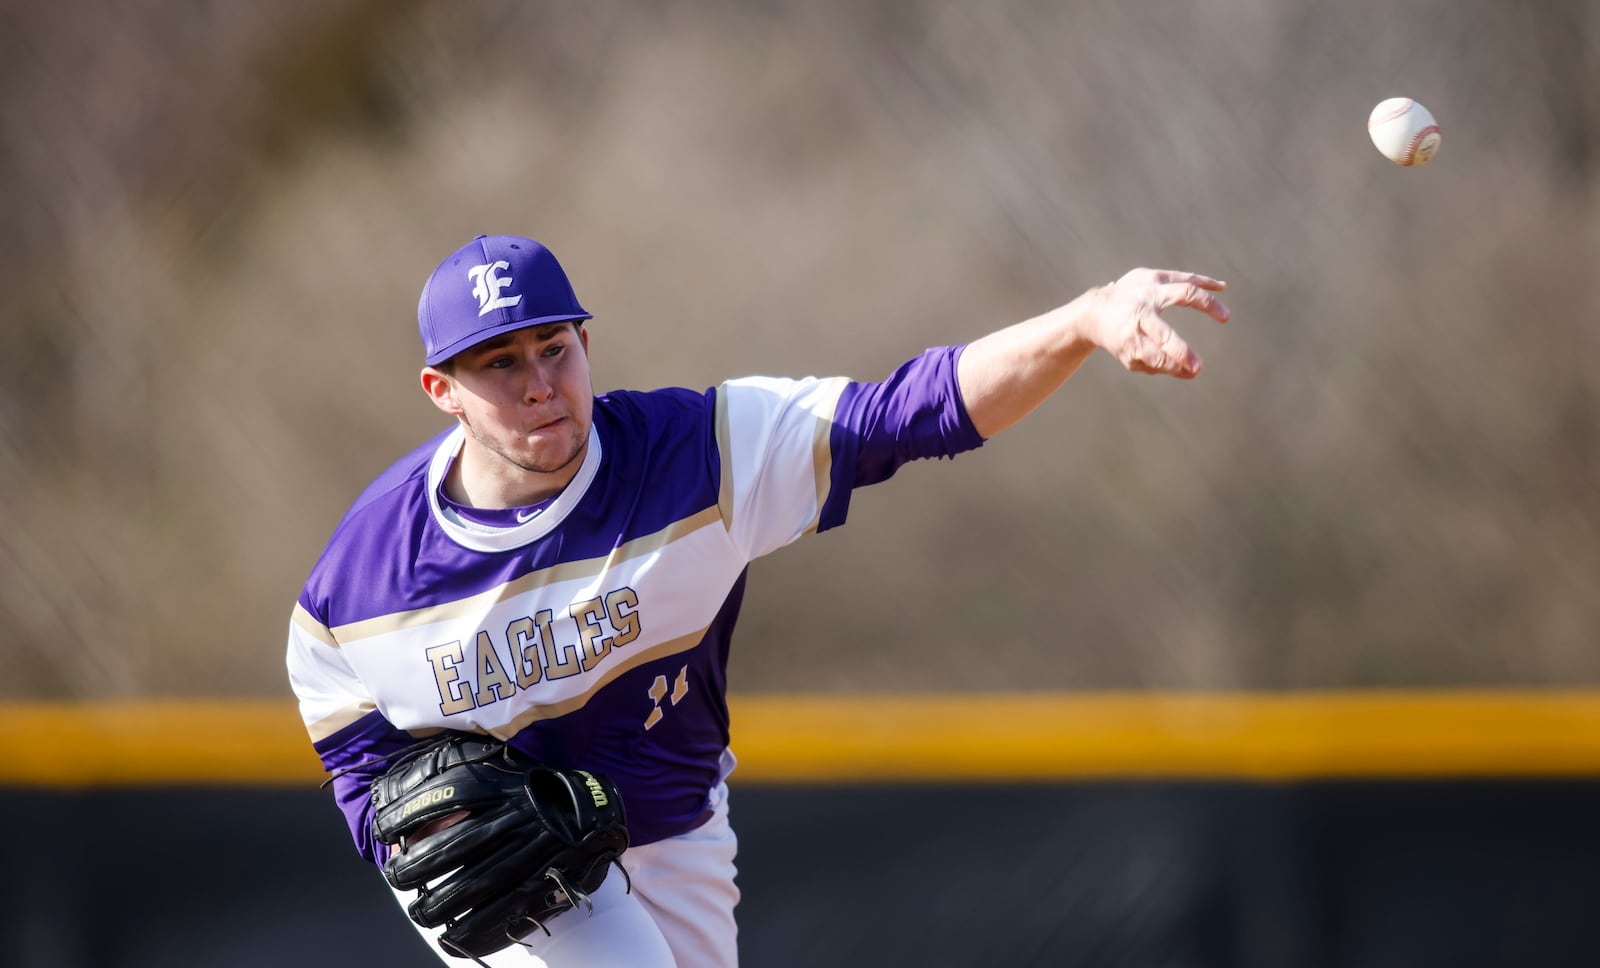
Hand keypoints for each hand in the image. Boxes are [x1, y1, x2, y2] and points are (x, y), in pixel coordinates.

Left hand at [1078, 268, 1228, 378]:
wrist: (1096, 311)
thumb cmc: (1120, 339)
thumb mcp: (1131, 357)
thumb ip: (1160, 366)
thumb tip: (1191, 372)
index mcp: (1128, 337)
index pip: (1154, 355)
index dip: (1175, 365)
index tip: (1193, 370)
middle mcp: (1136, 313)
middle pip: (1163, 334)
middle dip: (1181, 352)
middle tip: (1199, 366)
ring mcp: (1143, 291)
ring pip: (1182, 293)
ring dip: (1207, 304)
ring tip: (1225, 316)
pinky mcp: (1149, 276)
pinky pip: (1183, 277)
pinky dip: (1203, 282)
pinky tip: (1221, 287)